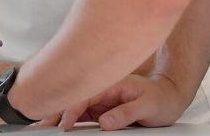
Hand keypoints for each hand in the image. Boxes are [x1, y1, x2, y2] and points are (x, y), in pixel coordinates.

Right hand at [37, 74, 188, 130]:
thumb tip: (105, 122)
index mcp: (110, 85)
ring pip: (73, 106)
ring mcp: (99, 100)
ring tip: (42, 124)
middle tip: (39, 122)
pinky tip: (57, 123)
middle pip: (72, 99)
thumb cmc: (161, 98)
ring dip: (57, 114)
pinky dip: (67, 119)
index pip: (84, 96)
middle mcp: (101, 91)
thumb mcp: (147, 106)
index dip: (71, 110)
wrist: (170, 96)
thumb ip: (125, 113)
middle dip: (54, 109)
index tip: (63, 124)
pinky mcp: (100, 109)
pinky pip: (80, 114)